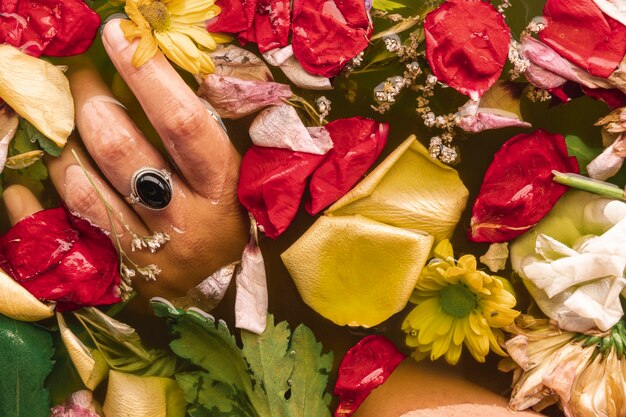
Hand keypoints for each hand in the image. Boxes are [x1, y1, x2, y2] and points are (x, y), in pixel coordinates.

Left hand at [4, 20, 248, 307]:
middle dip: (90, 101)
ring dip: (61, 143)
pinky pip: (61, 229)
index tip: (117, 33)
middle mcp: (186, 225)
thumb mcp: (230, 176)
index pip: (182, 124)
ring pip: (82, 188)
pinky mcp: (118, 276)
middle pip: (121, 151)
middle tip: (81, 78)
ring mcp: (148, 254)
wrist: (224, 289)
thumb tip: (152, 71)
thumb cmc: (231, 218)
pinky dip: (35, 196)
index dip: (147, 75)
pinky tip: (29, 175)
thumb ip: (199, 132)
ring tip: (61, 124)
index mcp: (223, 191)